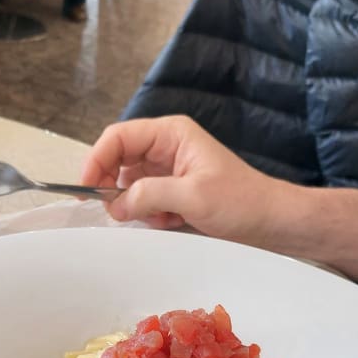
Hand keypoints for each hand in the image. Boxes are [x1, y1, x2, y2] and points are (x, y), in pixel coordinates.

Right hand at [81, 116, 290, 243]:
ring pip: (129, 185)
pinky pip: (144, 202)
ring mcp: (168, 171)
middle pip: (118, 159)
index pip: (119, 137)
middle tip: (114, 210)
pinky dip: (148, 215)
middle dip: (113, 186)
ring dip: (134, 205)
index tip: (86, 187)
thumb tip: (116, 204)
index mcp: (171, 134)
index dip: (97, 159)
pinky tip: (169, 223)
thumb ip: (149, 195)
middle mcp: (166, 147)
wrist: (271, 223)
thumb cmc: (242, 201)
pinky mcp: (173, 193)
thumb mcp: (193, 196)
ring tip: (157, 218)